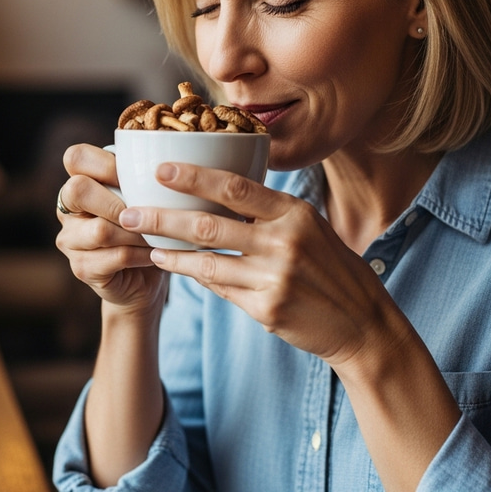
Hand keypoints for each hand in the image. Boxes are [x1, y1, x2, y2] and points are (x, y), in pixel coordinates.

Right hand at [55, 143, 168, 313]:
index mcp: (80, 180)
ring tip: (159, 234)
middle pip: (77, 189)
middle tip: (147, 211)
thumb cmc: (149, 225)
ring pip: (101, 229)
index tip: (138, 176)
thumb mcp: (146, 194)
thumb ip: (145, 175)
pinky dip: (143, 254)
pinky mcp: (82, 268)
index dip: (105, 164)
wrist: (146, 275)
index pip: (75, 157)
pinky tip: (157, 253)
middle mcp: (67, 208)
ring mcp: (70, 240)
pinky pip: (115, 256)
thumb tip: (177, 153)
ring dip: (137, 232)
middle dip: (118, 200)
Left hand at [118, 161, 401, 367]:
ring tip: (141, 242)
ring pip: (207, 261)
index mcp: (294, 213)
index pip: (235, 187)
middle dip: (162, 217)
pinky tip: (172, 267)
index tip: (160, 169)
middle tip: (129, 211)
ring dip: (169, 251)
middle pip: (209, 224)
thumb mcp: (309, 226)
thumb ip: (268, 212)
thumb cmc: (331, 266)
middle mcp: (284, 242)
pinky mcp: (267, 309)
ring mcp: (274, 278)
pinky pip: (220, 288)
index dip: (194, 177)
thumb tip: (216, 194)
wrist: (361, 321)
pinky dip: (193, 276)